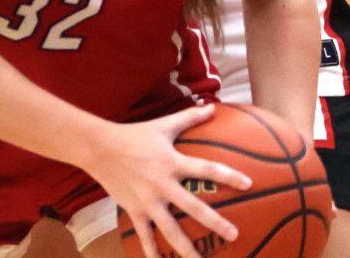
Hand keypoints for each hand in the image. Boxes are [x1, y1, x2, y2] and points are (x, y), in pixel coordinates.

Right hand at [84, 104, 250, 257]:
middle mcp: (162, 184)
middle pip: (192, 207)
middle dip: (215, 222)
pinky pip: (146, 236)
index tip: (248, 183)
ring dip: (186, 248)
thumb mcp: (163, 124)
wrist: (101, 148)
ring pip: (170, 229)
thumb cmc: (135, 135)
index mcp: (172, 162)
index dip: (227, 175)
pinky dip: (152, 253)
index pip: (206, 168)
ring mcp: (148, 201)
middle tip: (234, 235)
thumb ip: (189, 117)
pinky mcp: (135, 211)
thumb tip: (212, 106)